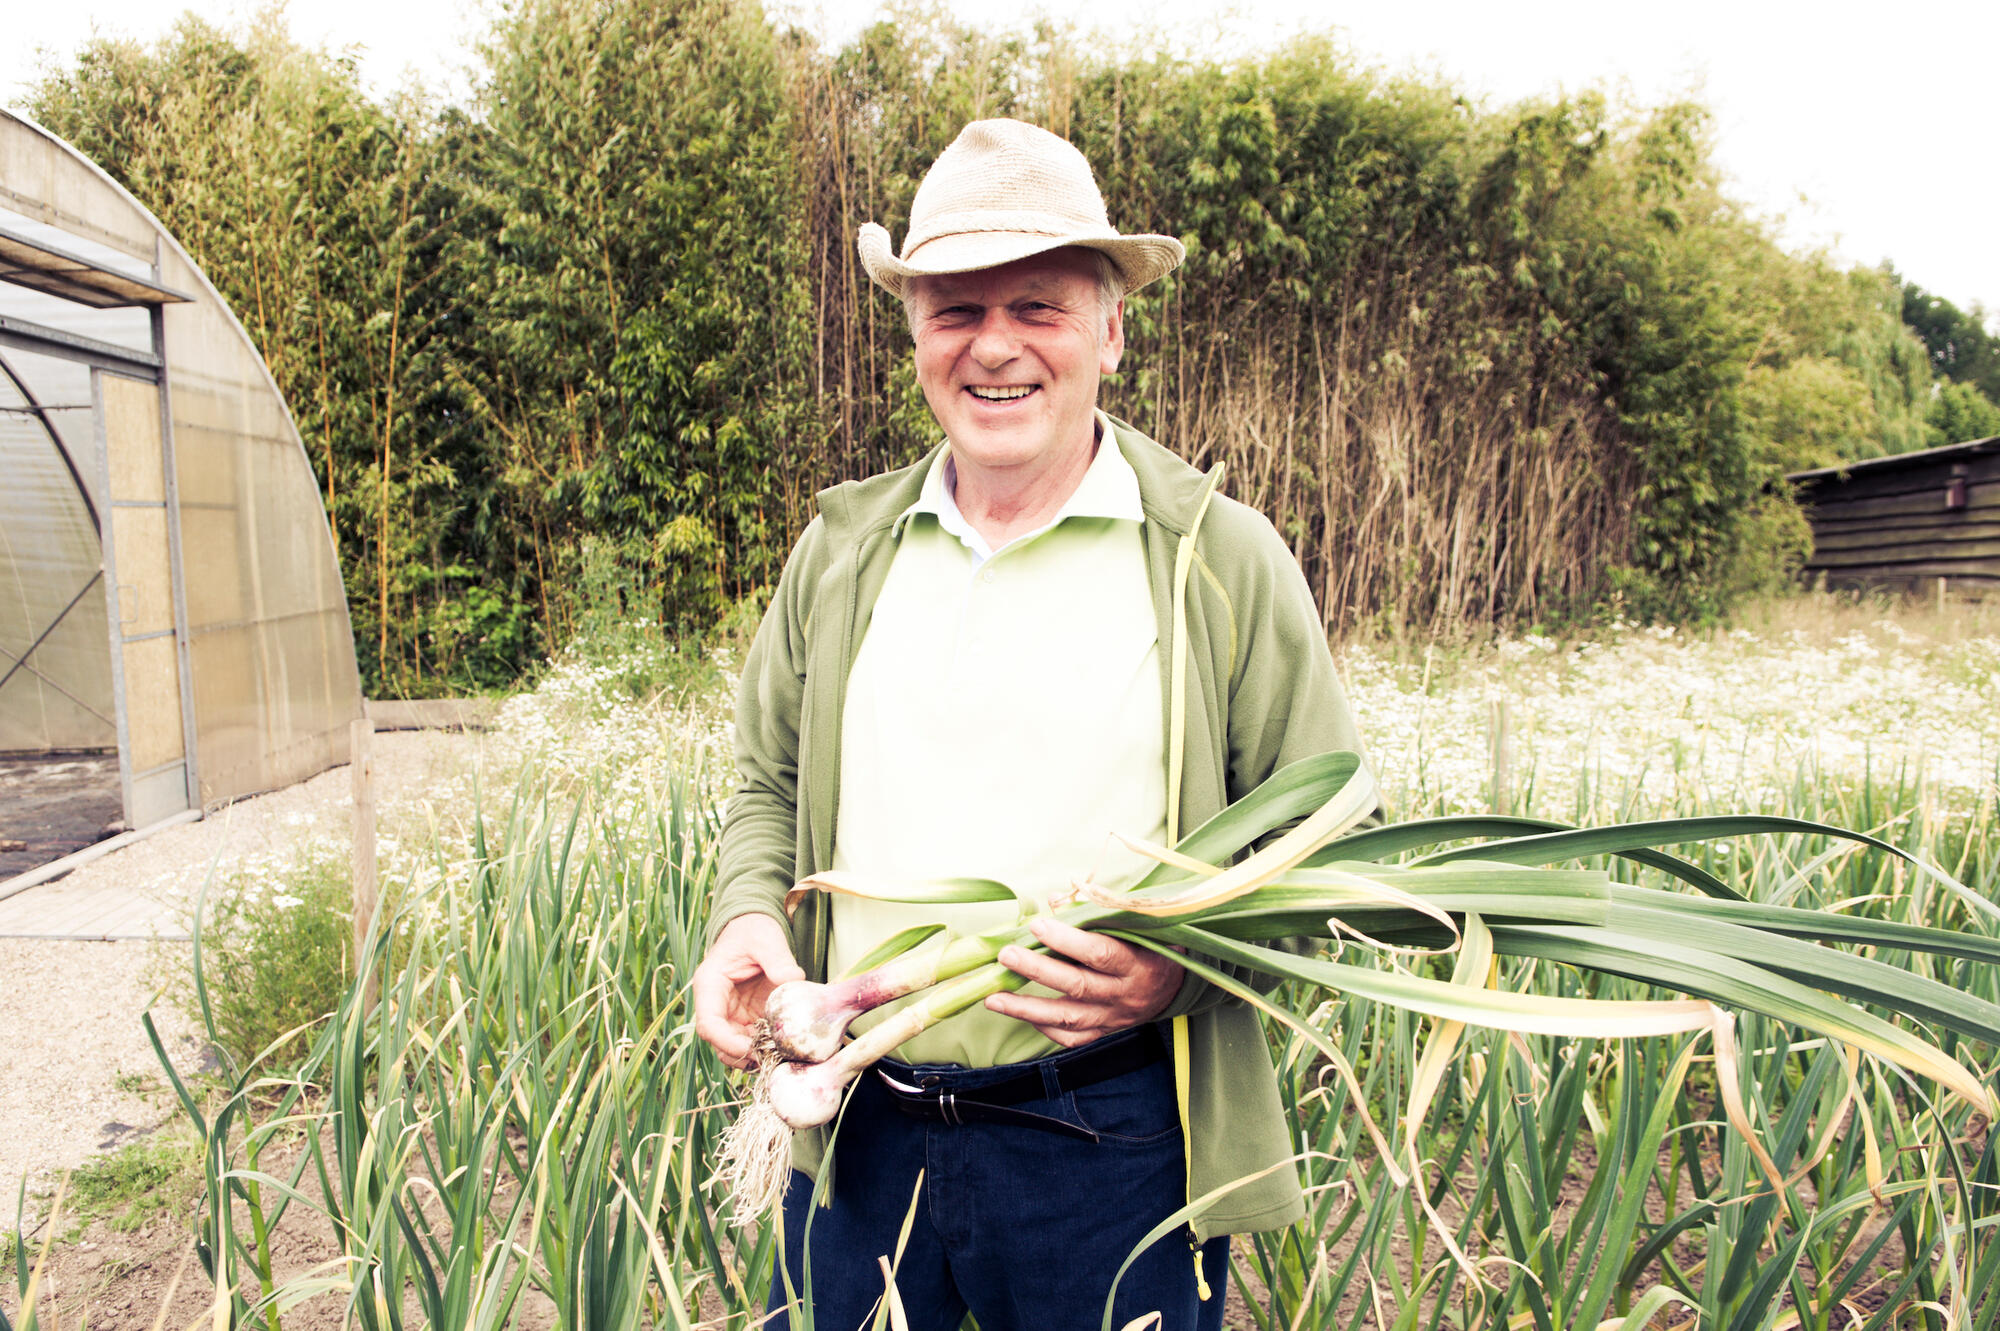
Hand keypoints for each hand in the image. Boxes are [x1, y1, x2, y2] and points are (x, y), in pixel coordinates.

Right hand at [693, 914, 805, 1069]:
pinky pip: (750, 1041)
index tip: (752, 1049)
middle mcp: (716, 1004)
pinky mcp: (746, 1017)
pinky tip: (784, 1046)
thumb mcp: (766, 939)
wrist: (754, 927)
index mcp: (710, 985)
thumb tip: (794, 982)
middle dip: (743, 1054)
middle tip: (773, 1056)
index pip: (708, 1024)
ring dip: (754, 1056)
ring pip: (734, 1048)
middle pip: (720, 1043)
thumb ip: (779, 960)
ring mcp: (731, 1014)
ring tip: (780, 1054)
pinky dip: (764, 1048)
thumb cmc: (754, 930)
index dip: (726, 1043)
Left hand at [985, 916, 1183, 1047]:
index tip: (1037, 925)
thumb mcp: (1136, 923)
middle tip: (1006, 955)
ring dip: (1027, 1009)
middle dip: (1038, 971)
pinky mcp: (1104, 1033)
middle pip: (1078, 985)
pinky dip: (1044, 1028)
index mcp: (1137, 962)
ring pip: (1068, 1018)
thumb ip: (1098, 908)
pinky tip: (1020, 1014)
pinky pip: (1072, 1038)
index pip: (1100, 952)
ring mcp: (1113, 1017)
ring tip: (993, 998)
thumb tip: (1056, 898)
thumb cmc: (1151, 945)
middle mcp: (1125, 994)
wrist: (1174, 987)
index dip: (1068, 940)